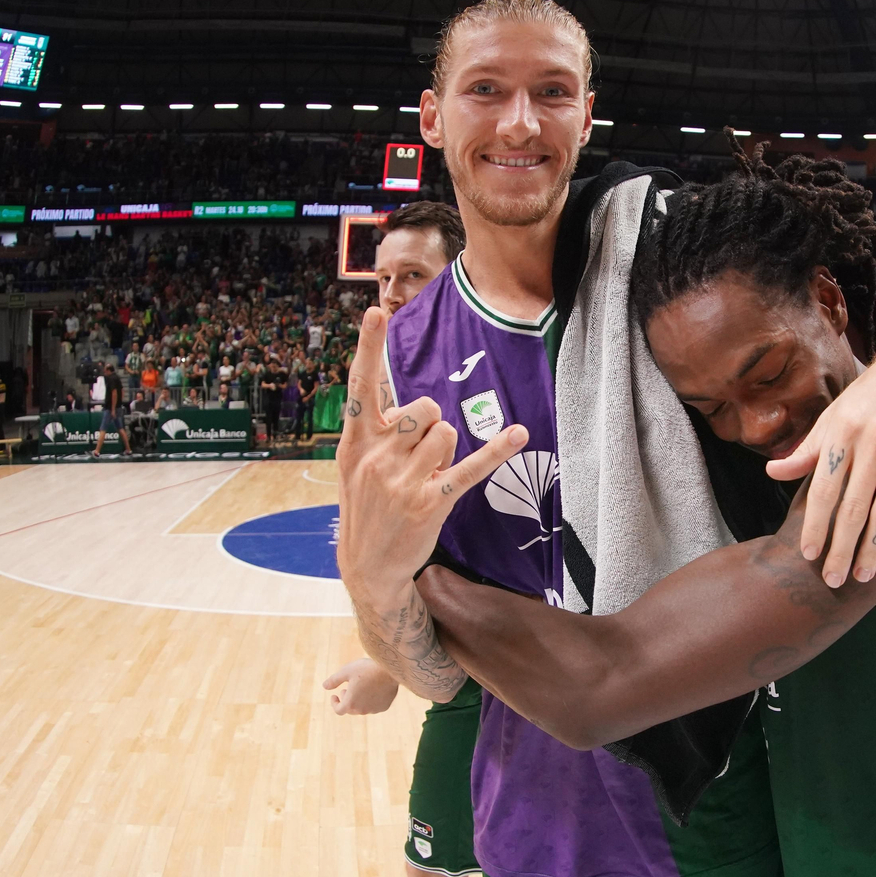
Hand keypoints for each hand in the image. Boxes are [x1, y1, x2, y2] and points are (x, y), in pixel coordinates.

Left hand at [323, 658, 400, 714]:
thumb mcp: (346, 671)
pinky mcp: (384, 706)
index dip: (335, 704)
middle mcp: (362, 710)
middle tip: (347, 688)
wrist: (390, 670)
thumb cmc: (366, 669)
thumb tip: (324, 686)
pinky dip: (370, 700)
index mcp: (350, 703)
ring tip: (361, 687)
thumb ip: (334, 680)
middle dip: (346, 700)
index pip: (338, 710)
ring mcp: (374, 709)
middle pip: (350, 709)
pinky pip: (374, 706)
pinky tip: (373, 689)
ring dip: (358, 700)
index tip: (334, 696)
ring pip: (363, 708)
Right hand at [335, 306, 528, 601]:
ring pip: (446, 432)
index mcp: (356, 442)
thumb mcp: (356, 464)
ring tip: (428, 473)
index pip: (362, 385)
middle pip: (424, 408)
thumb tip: (417, 408)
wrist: (367, 564)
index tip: (377, 312)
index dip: (369, 347)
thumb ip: (381, 430)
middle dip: (430, 422)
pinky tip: (519, 434)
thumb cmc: (365, 504)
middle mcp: (378, 458)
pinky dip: (497, 450)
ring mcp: (404, 482)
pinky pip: (471, 468)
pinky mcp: (432, 502)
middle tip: (418, 454)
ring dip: (446, 448)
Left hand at [766, 339, 875, 585]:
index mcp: (843, 434)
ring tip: (862, 575)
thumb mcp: (831, 419)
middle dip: (843, 548)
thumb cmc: (864, 400)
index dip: (816, 525)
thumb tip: (772, 472)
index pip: (825, 489)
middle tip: (834, 580)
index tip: (810, 555)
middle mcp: (874, 442)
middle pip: (855, 508)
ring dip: (875, 548)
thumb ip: (806, 451)